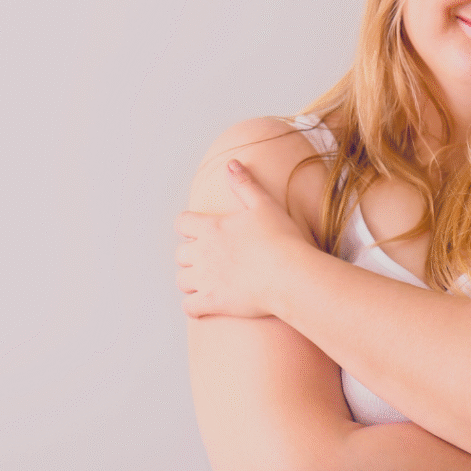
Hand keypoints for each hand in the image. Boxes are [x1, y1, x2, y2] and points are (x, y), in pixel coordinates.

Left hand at [175, 159, 309, 318]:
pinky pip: (190, 307)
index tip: (202, 231)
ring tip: (208, 281)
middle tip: (211, 258)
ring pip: (182, 280)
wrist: (290, 274)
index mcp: (210, 228)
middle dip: (192, 255)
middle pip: (180, 254)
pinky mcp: (212, 302)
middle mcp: (202, 253)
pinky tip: (207, 304)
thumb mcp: (264, 204)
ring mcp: (205, 279)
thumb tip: (231, 163)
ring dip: (192, 280)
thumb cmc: (281, 238)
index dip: (189, 227)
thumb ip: (244, 183)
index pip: (182, 223)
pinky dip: (194, 306)